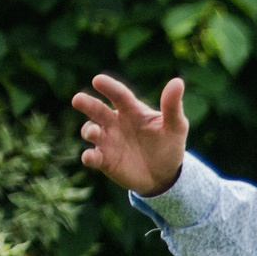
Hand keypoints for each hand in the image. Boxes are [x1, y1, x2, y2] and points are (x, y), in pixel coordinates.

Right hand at [73, 74, 188, 196]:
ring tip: (93, 132)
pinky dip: (89, 156)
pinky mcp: (104, 160)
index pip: (119, 95)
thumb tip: (178, 82)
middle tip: (78, 99)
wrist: (165, 175)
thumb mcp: (176, 126)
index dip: (109, 87)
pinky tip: (89, 157)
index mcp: (131, 110)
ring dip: (89, 130)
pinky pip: (92, 157)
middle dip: (87, 104)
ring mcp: (107, 141)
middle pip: (97, 110)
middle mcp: (114, 122)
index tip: (98, 80)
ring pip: (91, 131)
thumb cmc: (169, 144)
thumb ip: (173, 106)